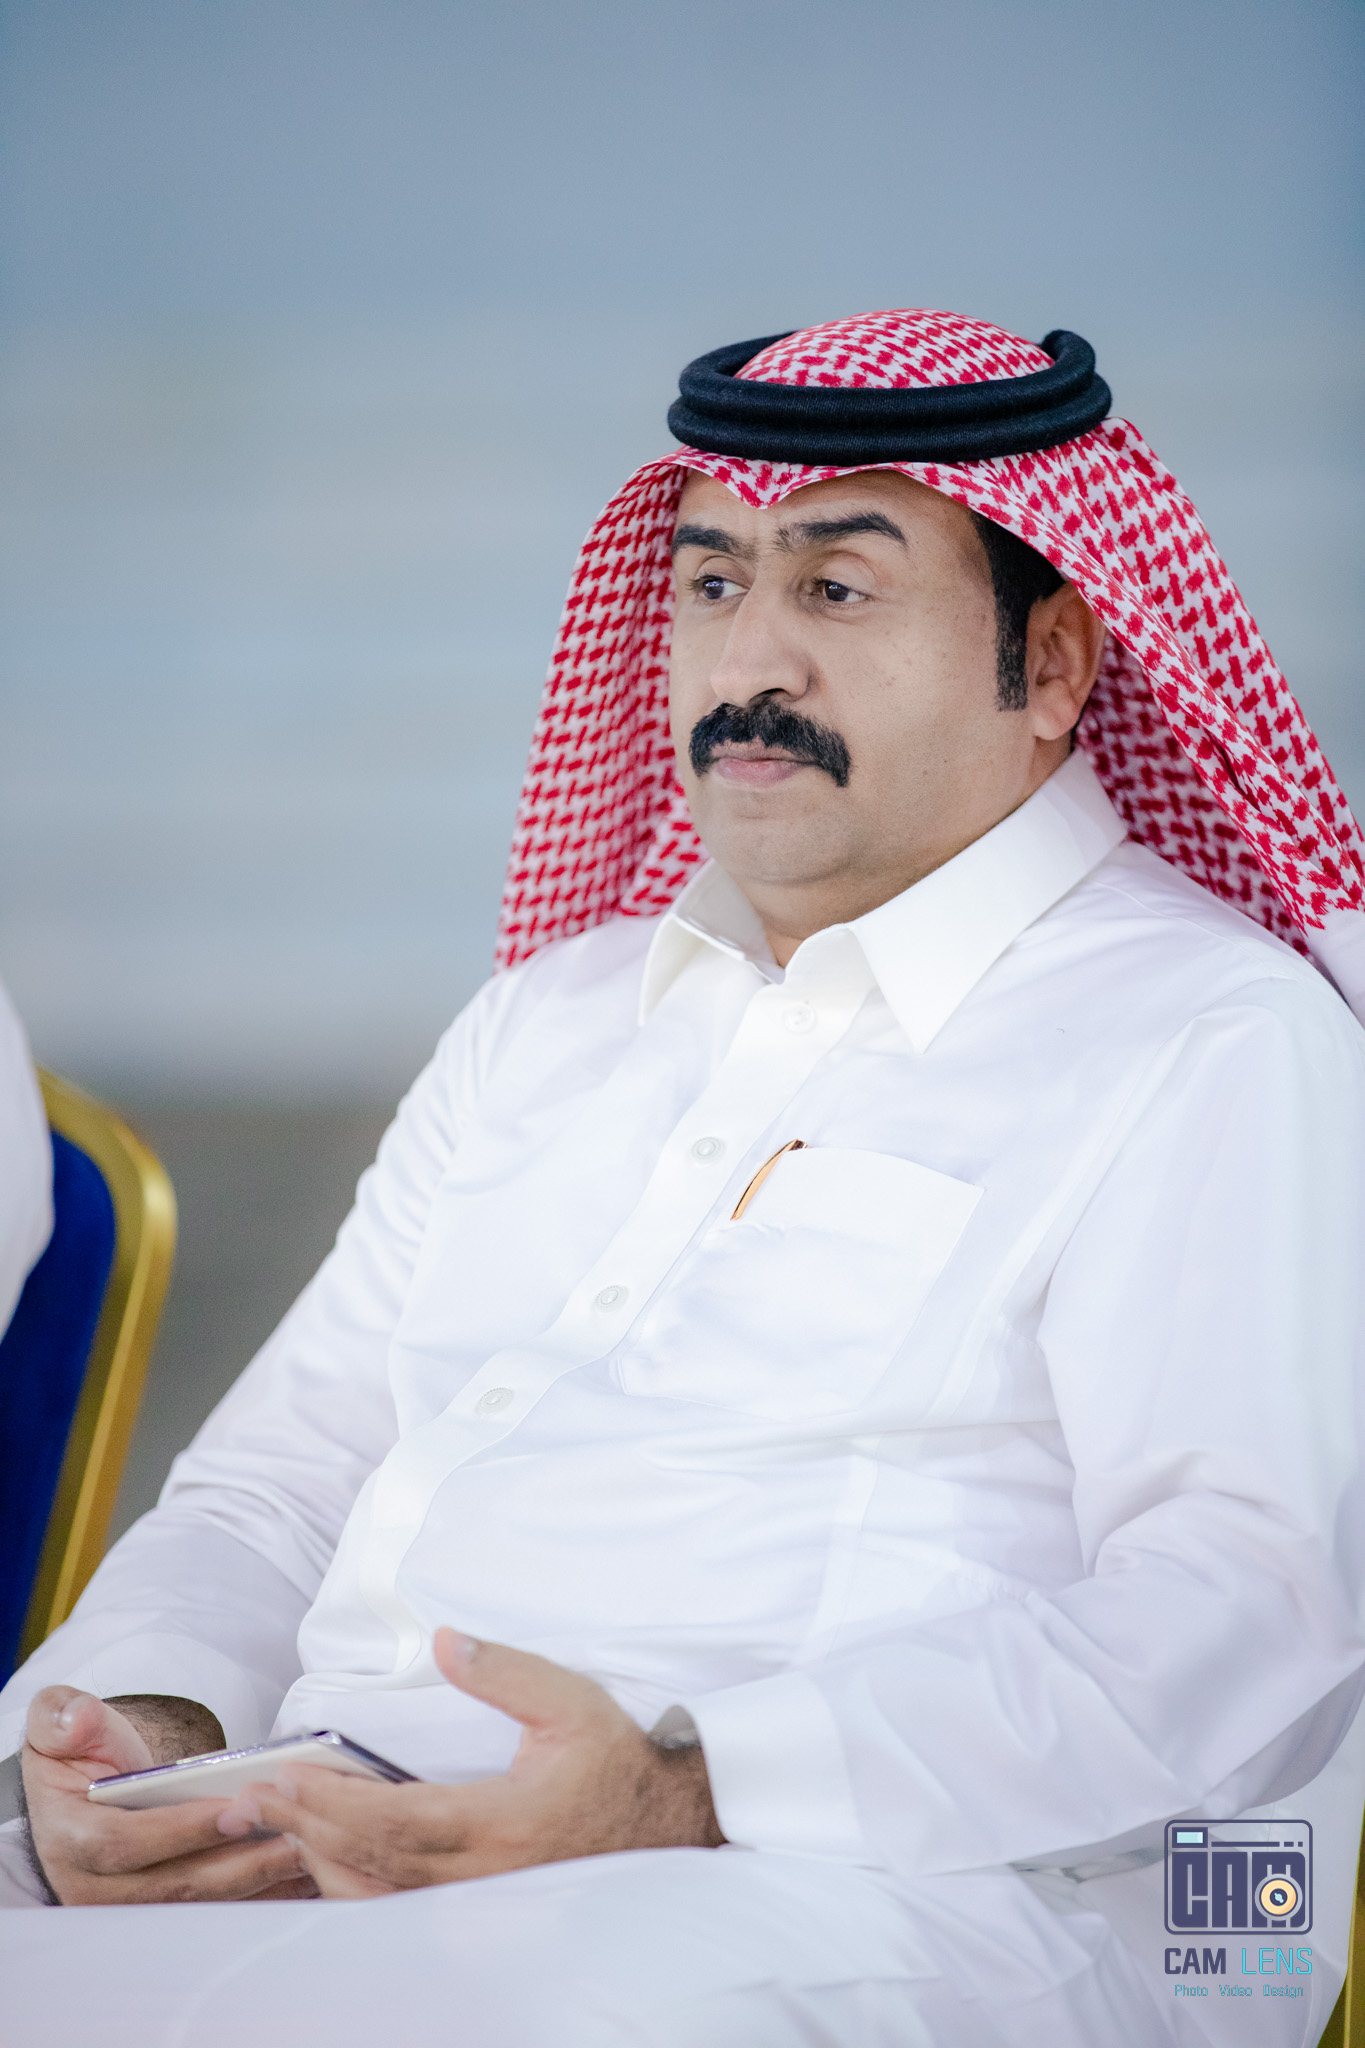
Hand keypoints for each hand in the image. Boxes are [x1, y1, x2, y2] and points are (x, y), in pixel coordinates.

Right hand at [20, 1686, 315, 1904]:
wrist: (85, 1786)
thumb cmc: (80, 1753)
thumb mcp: (60, 1723)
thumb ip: (63, 1718)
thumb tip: (77, 1718)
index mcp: (70, 1840)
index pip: (123, 1843)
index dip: (179, 1830)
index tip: (235, 1810)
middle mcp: (96, 1887)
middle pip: (173, 1885)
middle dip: (236, 1863)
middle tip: (292, 1836)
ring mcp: (133, 1905)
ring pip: (202, 1903)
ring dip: (258, 1883)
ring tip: (310, 1854)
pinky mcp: (166, 1909)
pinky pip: (218, 1908)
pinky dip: (262, 1895)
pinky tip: (304, 1874)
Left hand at [221, 1628, 724, 1898]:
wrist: (666, 1820)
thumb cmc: (615, 1758)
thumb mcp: (568, 1700)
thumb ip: (503, 1671)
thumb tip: (444, 1639)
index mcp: (501, 1822)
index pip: (394, 1822)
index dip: (331, 1805)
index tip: (284, 1779)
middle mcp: (482, 1876)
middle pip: (370, 1863)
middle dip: (305, 1829)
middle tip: (251, 1802)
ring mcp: (479, 1903)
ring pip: (378, 1897)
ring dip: (319, 1860)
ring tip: (275, 1824)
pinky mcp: (479, 1909)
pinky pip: (399, 1910)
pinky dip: (352, 1886)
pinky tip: (324, 1861)